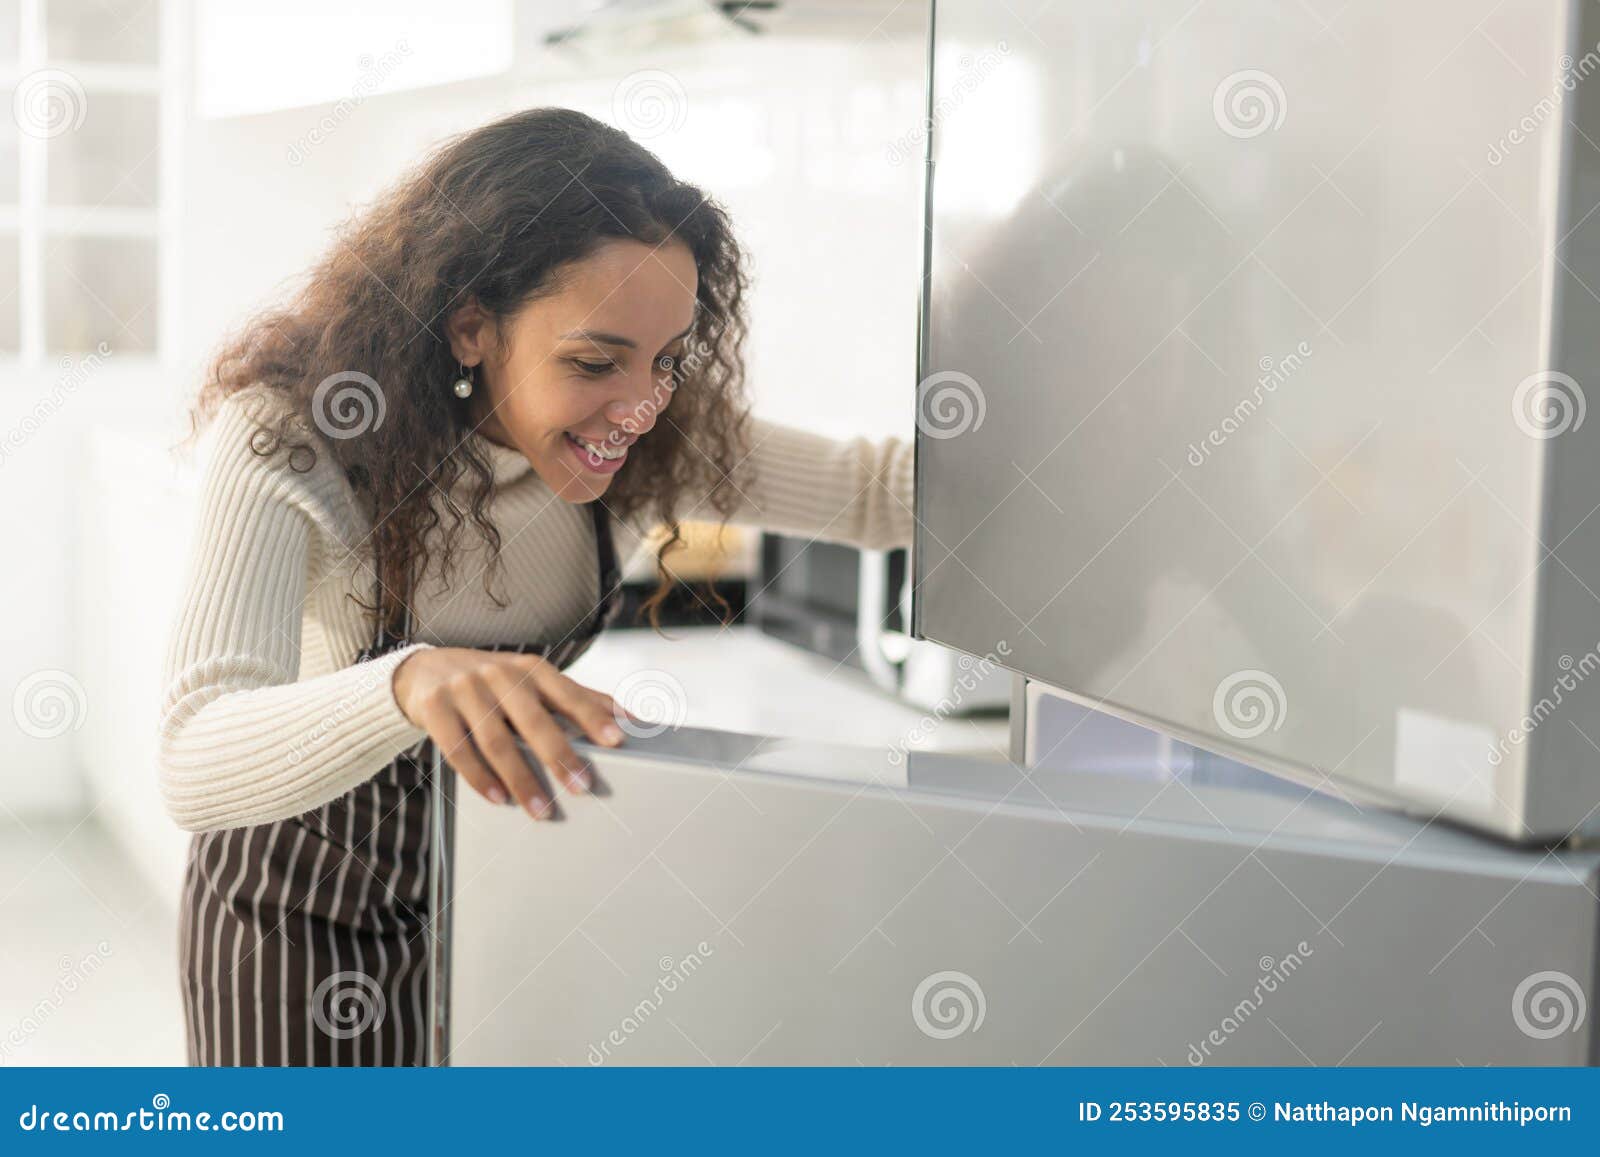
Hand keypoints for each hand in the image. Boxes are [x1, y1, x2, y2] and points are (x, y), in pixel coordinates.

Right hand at [391, 647, 624, 819]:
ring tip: (542, 811)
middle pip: (532, 719)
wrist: (424, 670)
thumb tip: (632, 717)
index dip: (593, 715)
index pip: (566, 692)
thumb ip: (578, 698)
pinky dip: (479, 777)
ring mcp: (464, 690)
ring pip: (495, 740)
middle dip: (559, 755)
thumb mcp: (533, 680)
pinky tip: (499, 799)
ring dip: (521, 779)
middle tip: (583, 787)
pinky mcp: (434, 708)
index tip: (617, 740)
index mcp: (530, 668)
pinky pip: (457, 748)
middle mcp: (499, 674)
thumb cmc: (493, 682)